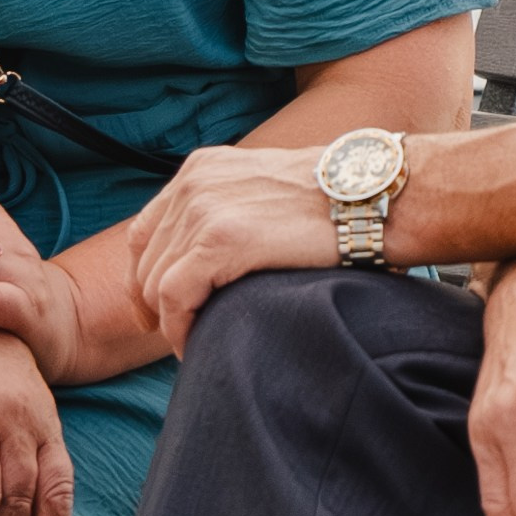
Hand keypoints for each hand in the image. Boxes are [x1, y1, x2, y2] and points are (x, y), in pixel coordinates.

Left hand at [128, 143, 333, 354]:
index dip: (146, 278)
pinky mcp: (220, 240)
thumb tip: (204, 261)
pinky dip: (179, 330)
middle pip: (144, 262)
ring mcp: (203, 209)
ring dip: (171, 323)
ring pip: (155, 284)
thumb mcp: (262, 190)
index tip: (160, 311)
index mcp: (199, 169)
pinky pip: (174, 298)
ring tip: (197, 344)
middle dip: (157, 307)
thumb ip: (226, 211)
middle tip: (183, 335)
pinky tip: (197, 346)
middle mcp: (193, 183)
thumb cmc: (332, 203)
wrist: (371, 196)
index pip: (144, 233)